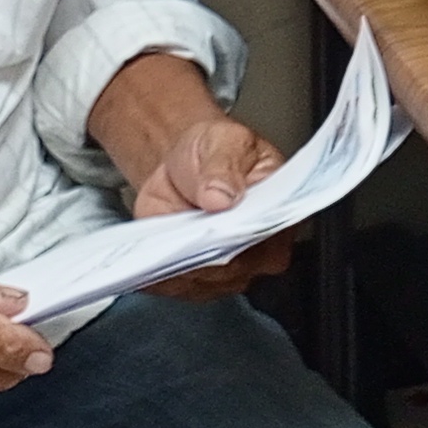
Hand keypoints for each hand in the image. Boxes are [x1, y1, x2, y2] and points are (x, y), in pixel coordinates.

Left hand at [124, 110, 293, 302]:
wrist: (185, 163)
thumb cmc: (216, 151)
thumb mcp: (225, 140)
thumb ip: (224, 166)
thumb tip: (221, 194)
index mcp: (280, 214)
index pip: (268, 238)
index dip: (240, 237)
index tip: (216, 229)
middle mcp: (260, 250)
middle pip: (235, 267)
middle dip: (206, 256)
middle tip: (182, 237)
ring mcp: (228, 270)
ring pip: (203, 282)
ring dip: (179, 268)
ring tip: (161, 245)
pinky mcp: (196, 277)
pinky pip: (176, 286)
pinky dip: (159, 276)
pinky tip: (148, 258)